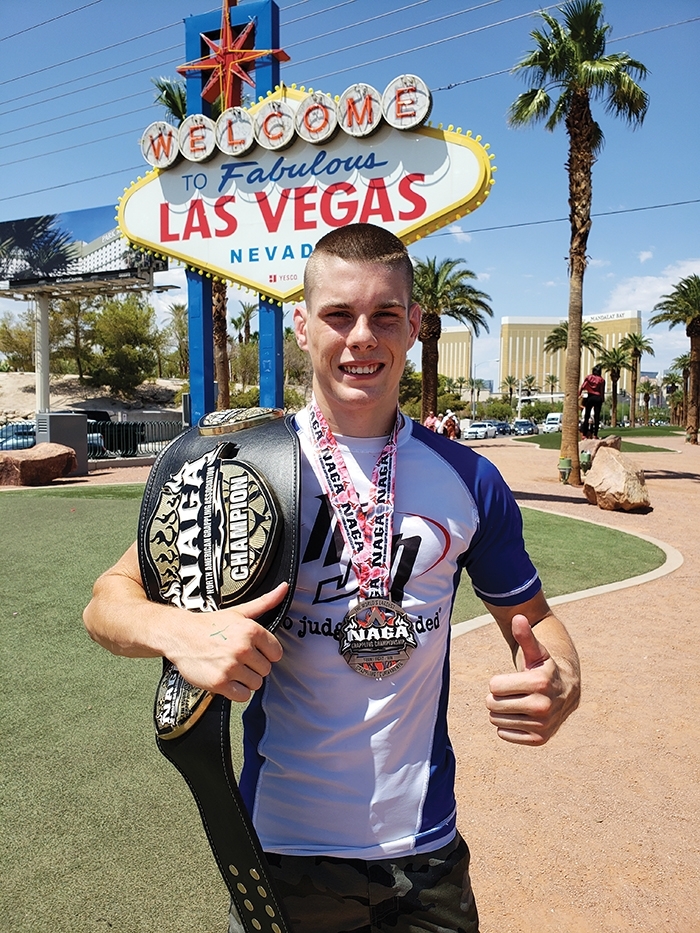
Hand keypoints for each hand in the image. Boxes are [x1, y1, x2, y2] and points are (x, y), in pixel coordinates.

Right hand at [167, 582, 287, 703]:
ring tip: (231, 668)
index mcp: (251, 630)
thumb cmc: (211, 625)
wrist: (180, 635)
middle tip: (238, 659)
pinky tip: (227, 679)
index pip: (276, 653)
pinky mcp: (219, 683)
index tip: (254, 651)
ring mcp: (231, 666)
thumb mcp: (240, 611)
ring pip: (256, 684)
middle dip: (254, 667)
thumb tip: (284, 588)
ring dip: (245, 680)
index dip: (266, 653)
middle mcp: (242, 648)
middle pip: (266, 670)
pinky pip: (243, 695)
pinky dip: (236, 691)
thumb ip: (265, 602)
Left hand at [486, 615, 569, 745]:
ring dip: (501, 711)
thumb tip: (518, 617)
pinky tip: (521, 716)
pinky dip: (507, 726)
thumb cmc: (545, 668)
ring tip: (518, 703)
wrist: (567, 692)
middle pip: (493, 704)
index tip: (514, 680)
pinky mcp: (539, 740)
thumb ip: (525, 636)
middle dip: (497, 697)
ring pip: (496, 720)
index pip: (494, 686)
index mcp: (539, 683)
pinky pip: (504, 734)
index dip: (499, 682)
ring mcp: (542, 725)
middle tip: (513, 692)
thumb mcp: (536, 652)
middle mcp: (543, 706)